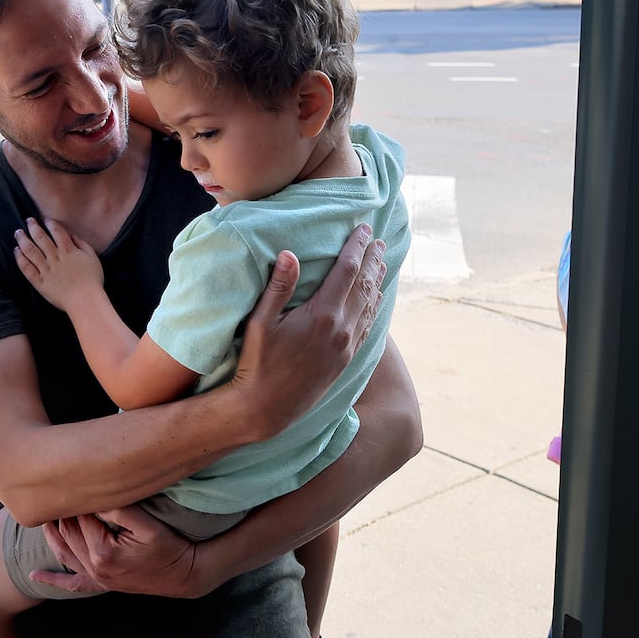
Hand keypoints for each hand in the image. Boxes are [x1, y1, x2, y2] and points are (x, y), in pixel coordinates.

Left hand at [13, 217, 103, 311]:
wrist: (84, 300)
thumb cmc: (92, 280)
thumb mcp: (93, 258)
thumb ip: (83, 244)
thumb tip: (73, 236)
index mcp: (68, 250)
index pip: (57, 232)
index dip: (50, 224)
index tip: (45, 220)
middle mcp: (54, 257)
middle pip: (41, 238)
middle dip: (33, 227)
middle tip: (28, 220)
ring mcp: (45, 269)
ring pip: (31, 251)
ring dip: (23, 240)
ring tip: (18, 233)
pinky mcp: (39, 282)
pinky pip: (27, 268)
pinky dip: (20, 259)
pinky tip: (16, 251)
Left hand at [32, 503, 205, 597]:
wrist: (184, 574)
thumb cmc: (169, 546)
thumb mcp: (149, 524)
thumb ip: (120, 509)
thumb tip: (95, 496)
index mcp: (102, 551)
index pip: (80, 517)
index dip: (77, 499)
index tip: (74, 482)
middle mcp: (94, 567)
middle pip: (68, 533)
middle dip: (62, 512)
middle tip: (59, 491)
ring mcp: (96, 577)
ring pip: (64, 553)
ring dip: (52, 535)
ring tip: (45, 515)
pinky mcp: (101, 584)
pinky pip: (72, 584)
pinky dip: (53, 580)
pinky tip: (36, 574)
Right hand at [228, 225, 384, 441]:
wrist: (266, 408)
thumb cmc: (257, 363)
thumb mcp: (261, 322)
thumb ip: (279, 288)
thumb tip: (290, 254)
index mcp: (322, 314)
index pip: (346, 271)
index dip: (356, 247)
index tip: (363, 229)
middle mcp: (341, 329)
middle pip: (364, 285)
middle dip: (372, 260)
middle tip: (378, 240)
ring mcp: (346, 346)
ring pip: (369, 305)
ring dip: (377, 280)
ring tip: (381, 262)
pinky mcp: (346, 360)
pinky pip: (367, 326)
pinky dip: (374, 307)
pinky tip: (376, 298)